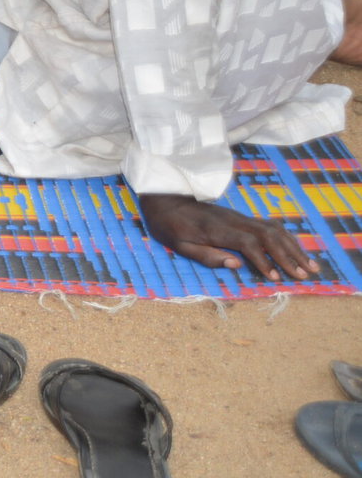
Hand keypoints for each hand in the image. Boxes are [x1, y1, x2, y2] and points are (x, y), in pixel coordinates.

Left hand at [139, 193, 317, 281]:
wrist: (166, 200)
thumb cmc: (170, 226)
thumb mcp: (179, 245)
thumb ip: (207, 256)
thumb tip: (236, 265)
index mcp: (217, 229)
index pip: (247, 243)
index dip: (263, 259)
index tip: (275, 277)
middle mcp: (233, 221)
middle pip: (268, 236)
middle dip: (288, 256)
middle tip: (303, 275)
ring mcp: (240, 217)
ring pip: (274, 230)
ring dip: (294, 248)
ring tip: (311, 266)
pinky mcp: (242, 218)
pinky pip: (270, 226)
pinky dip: (287, 238)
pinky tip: (298, 250)